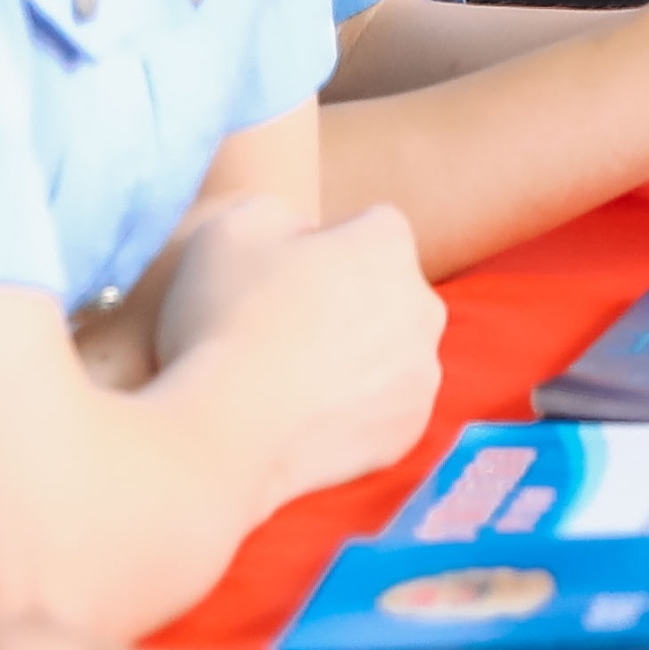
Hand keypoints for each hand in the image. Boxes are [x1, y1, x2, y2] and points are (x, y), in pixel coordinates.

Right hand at [143, 194, 442, 499]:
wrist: (224, 435)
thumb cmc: (224, 323)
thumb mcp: (231, 230)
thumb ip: (279, 214)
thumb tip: (303, 237)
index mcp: (389, 246)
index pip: (370, 227)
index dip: (323, 246)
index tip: (279, 278)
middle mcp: (424, 305)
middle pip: (387, 291)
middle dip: (349, 301)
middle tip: (282, 331)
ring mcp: (422, 372)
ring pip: (390, 351)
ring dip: (355, 358)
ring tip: (288, 380)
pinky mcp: (409, 429)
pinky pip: (384, 407)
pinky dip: (354, 410)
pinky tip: (304, 418)